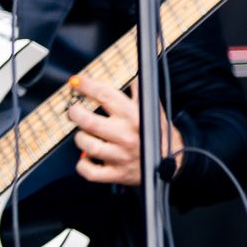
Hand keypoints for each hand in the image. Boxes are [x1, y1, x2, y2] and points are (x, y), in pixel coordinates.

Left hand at [67, 74, 181, 186]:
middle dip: (75, 113)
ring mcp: (120, 156)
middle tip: (73, 110)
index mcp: (133, 115)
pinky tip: (87, 156)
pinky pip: (89, 171)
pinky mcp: (117, 174)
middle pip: (88, 121)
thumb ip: (139, 90)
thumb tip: (132, 72)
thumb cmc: (158, 134)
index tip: (76, 82)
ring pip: (87, 145)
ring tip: (83, 133)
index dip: (87, 86)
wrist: (172, 163)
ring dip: (80, 138)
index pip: (105, 95)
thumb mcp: (152, 108)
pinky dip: (83, 163)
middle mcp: (125, 135)